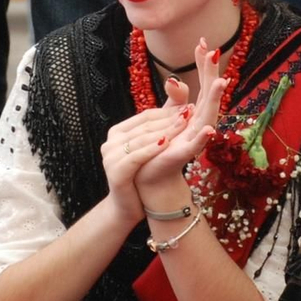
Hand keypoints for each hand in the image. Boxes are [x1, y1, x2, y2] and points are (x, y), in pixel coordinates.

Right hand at [100, 99, 188, 221]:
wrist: (129, 206)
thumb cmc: (143, 175)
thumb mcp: (152, 147)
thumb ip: (163, 123)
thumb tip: (177, 94)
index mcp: (118, 132)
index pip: (146, 117)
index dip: (168, 112)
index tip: (189, 107)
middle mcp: (111, 141)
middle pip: (145, 126)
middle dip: (169, 119)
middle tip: (190, 111)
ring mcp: (110, 156)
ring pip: (142, 139)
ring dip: (164, 130)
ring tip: (184, 123)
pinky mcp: (115, 171)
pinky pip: (136, 157)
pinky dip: (151, 149)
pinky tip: (167, 143)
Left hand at [135, 40, 225, 204]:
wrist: (152, 175)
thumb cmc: (161, 146)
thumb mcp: (168, 117)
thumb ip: (175, 99)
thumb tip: (175, 78)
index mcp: (195, 113)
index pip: (203, 83)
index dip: (204, 64)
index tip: (202, 43)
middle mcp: (199, 123)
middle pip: (209, 94)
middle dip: (211, 74)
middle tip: (214, 51)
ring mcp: (194, 139)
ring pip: (208, 116)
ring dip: (214, 100)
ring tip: (221, 82)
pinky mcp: (184, 155)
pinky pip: (196, 145)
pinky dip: (203, 138)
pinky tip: (208, 128)